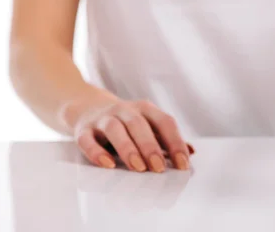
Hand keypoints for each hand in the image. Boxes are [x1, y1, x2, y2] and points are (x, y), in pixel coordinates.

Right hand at [66, 94, 192, 171]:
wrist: (86, 106)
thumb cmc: (125, 122)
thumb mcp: (147, 125)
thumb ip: (167, 139)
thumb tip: (191, 151)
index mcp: (145, 109)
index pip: (164, 122)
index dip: (175, 142)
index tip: (183, 164)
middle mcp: (124, 110)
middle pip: (139, 124)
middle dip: (150, 146)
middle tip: (159, 168)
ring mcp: (103, 118)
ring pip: (115, 129)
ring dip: (128, 148)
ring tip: (138, 167)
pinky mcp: (83, 129)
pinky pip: (88, 139)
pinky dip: (97, 152)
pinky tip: (107, 164)